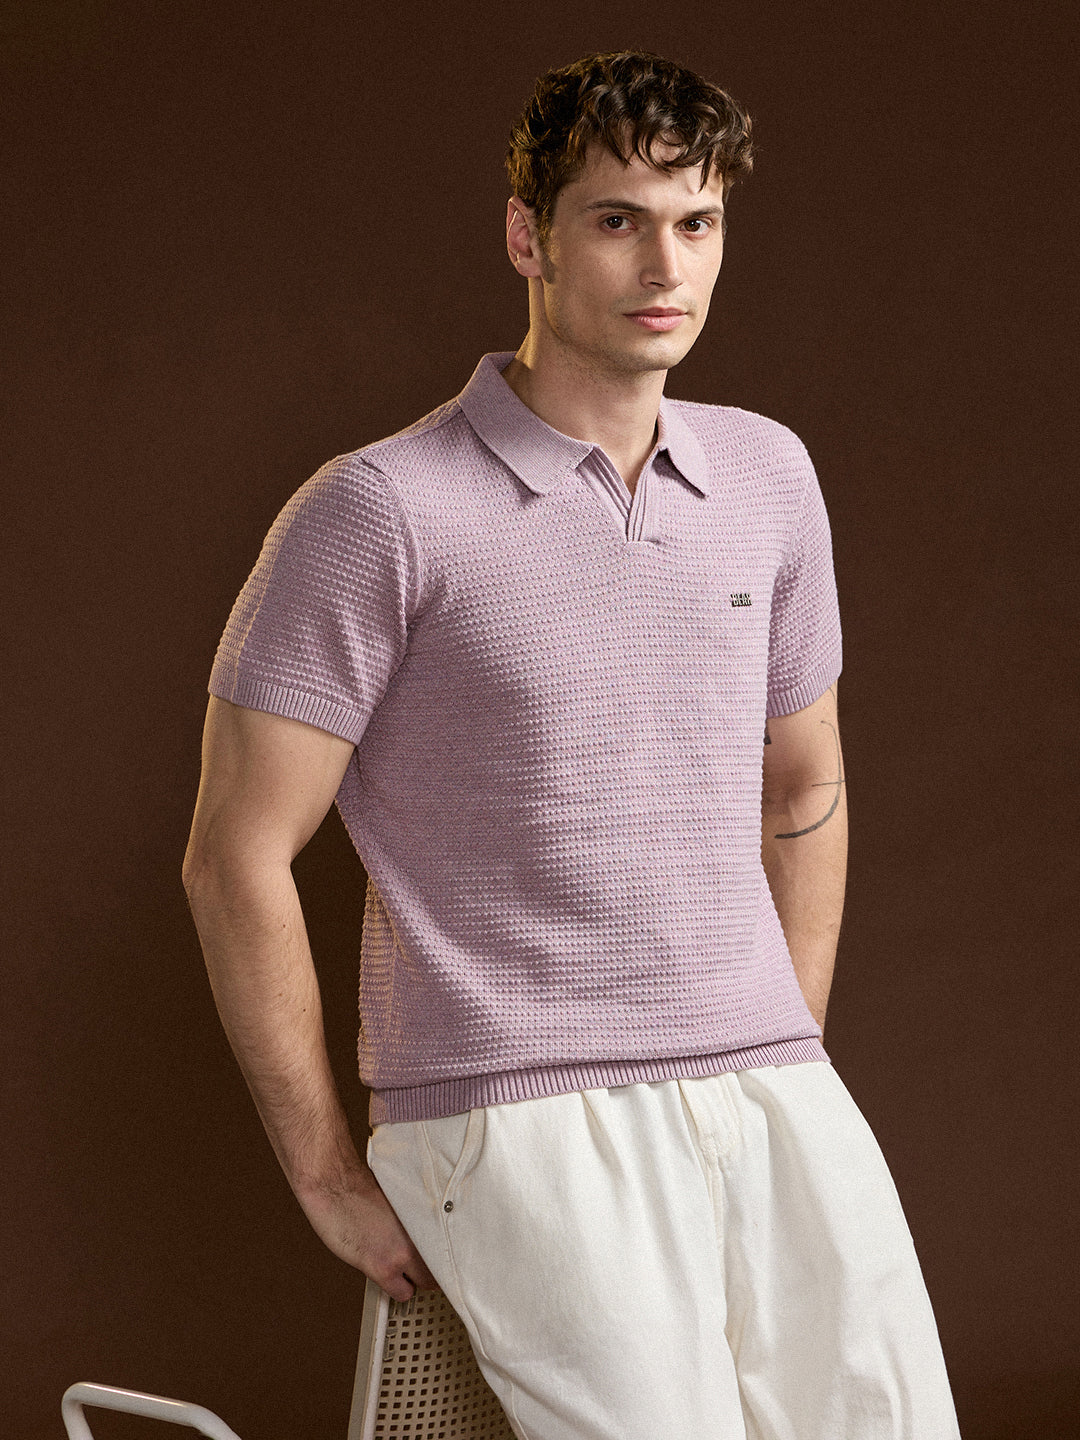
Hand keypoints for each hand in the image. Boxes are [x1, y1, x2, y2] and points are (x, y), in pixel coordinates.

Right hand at [297, 1165, 438, 1302]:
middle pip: (442, 1267)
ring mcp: (403, 1252)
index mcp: (425, 1214)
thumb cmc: (358, 1187)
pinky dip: (396, 1290)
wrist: (333, 1185)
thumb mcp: (397, 1198)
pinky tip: (387, 1279)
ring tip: (398, 1271)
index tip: (438, 1262)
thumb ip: (412, 1218)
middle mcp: (419, 1233)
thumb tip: (420, 1232)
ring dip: (413, 1280)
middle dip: (430, 1271)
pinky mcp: (383, 1268)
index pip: (448, 1245)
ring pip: (425, 1283)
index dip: (440, 1256)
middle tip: (419, 1270)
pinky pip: (402, 1293)